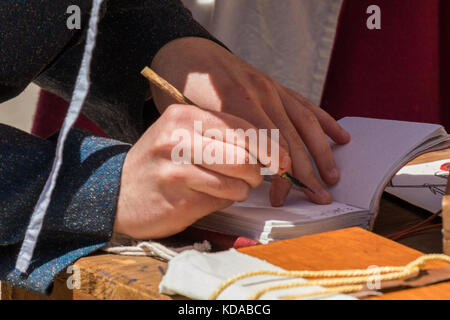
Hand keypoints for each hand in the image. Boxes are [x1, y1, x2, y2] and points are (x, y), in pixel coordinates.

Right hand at [114, 104, 287, 238]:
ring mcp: (176, 168)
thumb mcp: (184, 136)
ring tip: (230, 188)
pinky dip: (226, 200)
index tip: (282, 162)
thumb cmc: (160, 162)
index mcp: (184, 116)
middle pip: (244, 154)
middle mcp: (179, 138)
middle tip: (253, 178)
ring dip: (242, 189)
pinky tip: (210, 197)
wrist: (118, 192)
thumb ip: (221, 137)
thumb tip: (269, 152)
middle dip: (257, 171)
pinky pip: (222, 199)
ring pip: (237, 180)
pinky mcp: (178, 197)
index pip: (242, 128)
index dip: (269, 147)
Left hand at [149, 37, 350, 205]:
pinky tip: (340, 136)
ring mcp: (271, 88)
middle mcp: (260, 93)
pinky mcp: (277, 86)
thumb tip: (242, 174)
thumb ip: (215, 142)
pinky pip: (306, 105)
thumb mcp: (188, 118)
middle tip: (317, 196)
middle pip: (291, 138)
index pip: (268, 145)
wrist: (187, 53)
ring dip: (321, 152)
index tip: (282, 196)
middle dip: (306, 172)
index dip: (279, 174)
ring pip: (304, 123)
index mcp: (235, 102)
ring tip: (332, 176)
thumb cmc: (182, 89)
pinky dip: (326, 121)